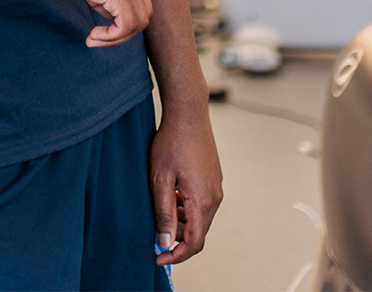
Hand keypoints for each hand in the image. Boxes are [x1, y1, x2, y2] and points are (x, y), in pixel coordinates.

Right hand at [31, 0, 150, 46]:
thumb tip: (109, 12)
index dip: (122, 18)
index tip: (100, 27)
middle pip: (143, 12)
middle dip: (123, 31)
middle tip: (98, 37)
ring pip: (138, 22)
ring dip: (116, 37)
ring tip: (93, 38)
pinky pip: (126, 26)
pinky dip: (111, 37)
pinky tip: (92, 36)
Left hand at [150, 111, 223, 263]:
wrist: (188, 114)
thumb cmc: (172, 142)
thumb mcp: (159, 179)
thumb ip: (163, 213)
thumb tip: (164, 241)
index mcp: (202, 201)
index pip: (194, 243)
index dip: (176, 256)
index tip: (158, 257)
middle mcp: (214, 198)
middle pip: (198, 232)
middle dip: (176, 238)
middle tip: (154, 229)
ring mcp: (216, 188)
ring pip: (199, 218)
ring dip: (180, 221)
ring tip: (160, 205)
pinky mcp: (214, 180)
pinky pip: (201, 204)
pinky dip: (186, 208)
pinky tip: (171, 193)